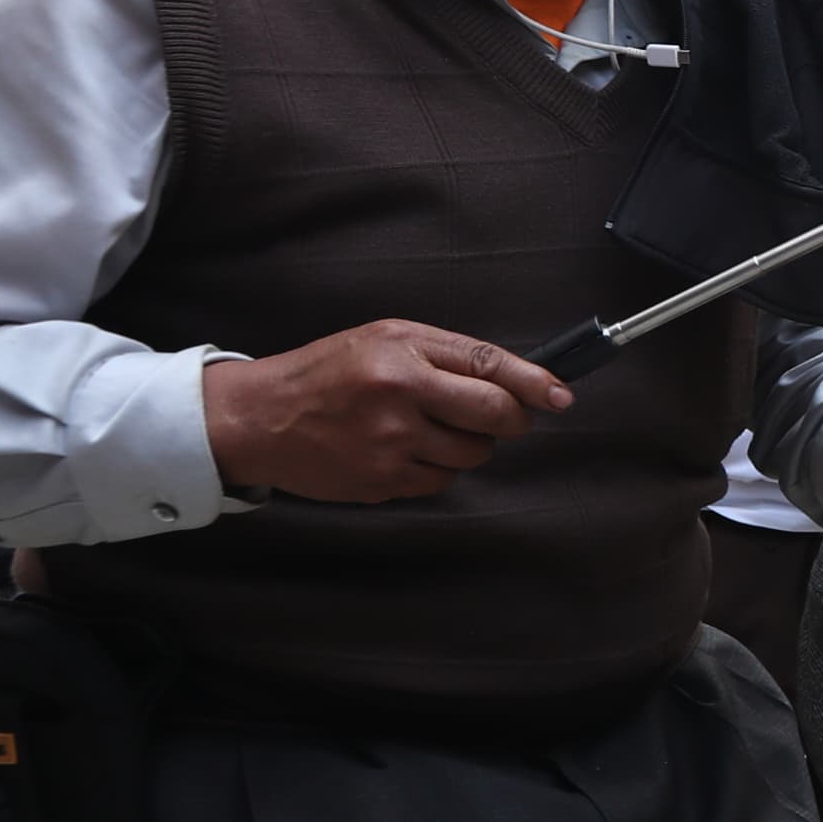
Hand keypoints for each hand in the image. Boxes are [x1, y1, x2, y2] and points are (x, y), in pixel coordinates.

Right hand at [202, 319, 569, 503]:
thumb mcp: (384, 339)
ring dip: (468, 445)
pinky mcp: (382, 482)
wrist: (260, 418)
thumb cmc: (327, 372)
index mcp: (402, 351)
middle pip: (494, 416)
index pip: (489, 366)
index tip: (562, 396)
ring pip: (471, 455)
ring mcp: (391, 444)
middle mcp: (400, 395)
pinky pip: (440, 482)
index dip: (535, 384)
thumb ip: (447, 354)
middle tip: (502, 417)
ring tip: (429, 427)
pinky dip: (435, 469)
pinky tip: (404, 450)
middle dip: (510, 419)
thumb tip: (516, 380)